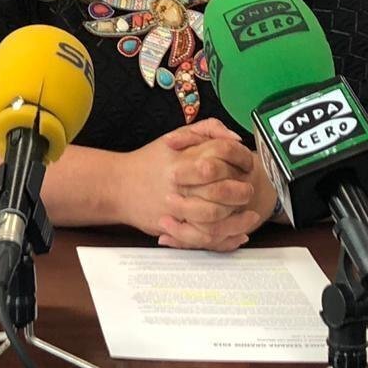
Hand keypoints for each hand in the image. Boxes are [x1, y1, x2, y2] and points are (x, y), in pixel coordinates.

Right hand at [124, 120, 267, 251]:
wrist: (118, 185)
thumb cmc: (150, 160)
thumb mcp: (176, 136)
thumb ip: (207, 129)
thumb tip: (236, 140)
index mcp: (183, 157)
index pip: (223, 154)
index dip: (242, 160)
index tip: (248, 166)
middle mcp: (181, 181)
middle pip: (224, 187)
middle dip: (242, 192)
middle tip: (249, 192)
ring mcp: (177, 205)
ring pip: (217, 216)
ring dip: (238, 219)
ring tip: (250, 217)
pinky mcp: (173, 225)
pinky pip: (204, 236)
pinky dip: (225, 239)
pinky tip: (237, 235)